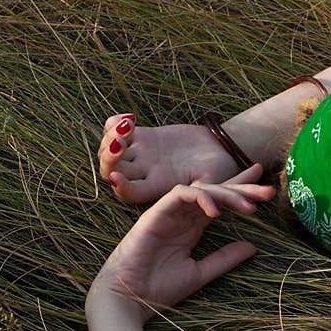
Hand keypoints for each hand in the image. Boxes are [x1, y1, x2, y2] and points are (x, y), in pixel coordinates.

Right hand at [93, 164, 274, 317]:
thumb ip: (224, 258)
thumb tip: (253, 247)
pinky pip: (181, 195)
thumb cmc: (158, 290)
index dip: (242, 191)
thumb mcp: (201, 273)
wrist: (129, 301)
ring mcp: (168, 213)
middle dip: (244, 188)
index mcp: (191, 227)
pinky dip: (201, 198)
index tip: (267, 189)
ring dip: (227, 194)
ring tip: (251, 207)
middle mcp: (181, 216)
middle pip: (216, 192)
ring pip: (202, 189)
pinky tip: (217, 212)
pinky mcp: (155, 214)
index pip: (220, 202)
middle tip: (270, 190)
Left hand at [98, 113, 241, 203]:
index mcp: (158, 186)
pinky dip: (114, 122)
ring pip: (109, 149)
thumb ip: (207, 194)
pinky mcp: (144, 136)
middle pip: (111, 169)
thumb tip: (213, 212)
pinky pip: (116, 129)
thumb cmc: (221, 169)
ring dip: (110, 136)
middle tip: (120, 140)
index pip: (130, 192)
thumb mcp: (214, 184)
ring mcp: (142, 154)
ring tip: (129, 125)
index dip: (120, 186)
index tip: (117, 175)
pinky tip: (131, 118)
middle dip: (109, 156)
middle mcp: (145, 172)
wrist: (222, 149)